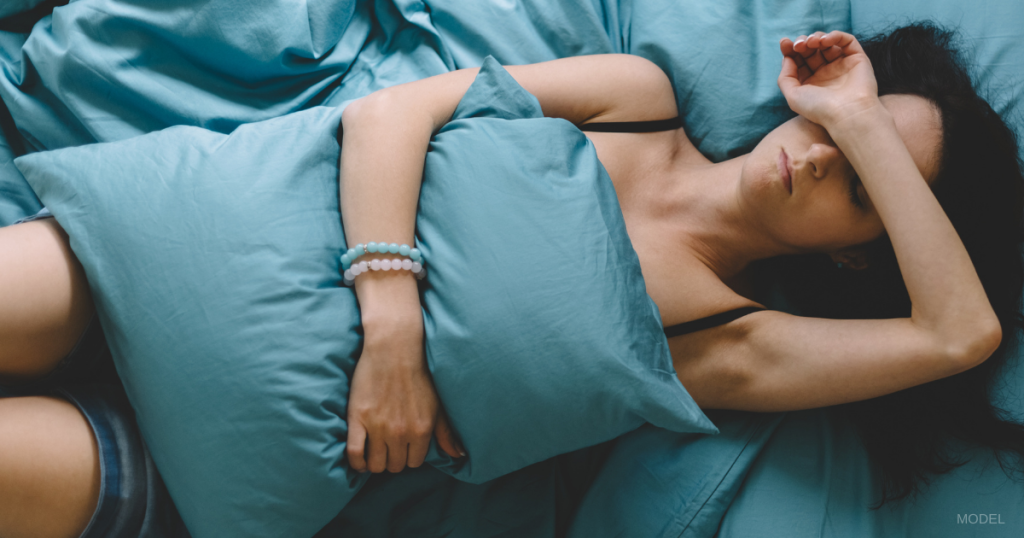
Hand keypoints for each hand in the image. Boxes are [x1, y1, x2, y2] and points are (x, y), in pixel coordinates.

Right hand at [346, 320, 465, 473]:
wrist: (394, 348)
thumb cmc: (419, 373)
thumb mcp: (438, 405)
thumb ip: (446, 433)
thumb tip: (459, 455)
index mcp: (422, 430)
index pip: (414, 462)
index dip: (408, 456)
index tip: (403, 448)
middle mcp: (401, 432)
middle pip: (394, 466)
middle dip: (392, 459)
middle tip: (387, 448)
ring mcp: (378, 426)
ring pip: (375, 464)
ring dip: (375, 462)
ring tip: (374, 451)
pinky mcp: (358, 418)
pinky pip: (354, 453)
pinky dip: (356, 461)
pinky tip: (359, 458)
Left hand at [778, 31, 881, 129]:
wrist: (847, 113)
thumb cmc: (819, 108)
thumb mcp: (792, 96)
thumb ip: (785, 76)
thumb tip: (787, 58)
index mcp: (811, 82)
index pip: (799, 60)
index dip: (790, 50)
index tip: (784, 43)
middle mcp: (826, 73)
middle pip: (812, 50)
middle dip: (803, 43)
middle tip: (799, 45)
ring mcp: (842, 65)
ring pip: (828, 43)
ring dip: (817, 38)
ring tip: (812, 42)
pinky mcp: (857, 59)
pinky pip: (847, 41)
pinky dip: (835, 35)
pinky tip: (825, 40)